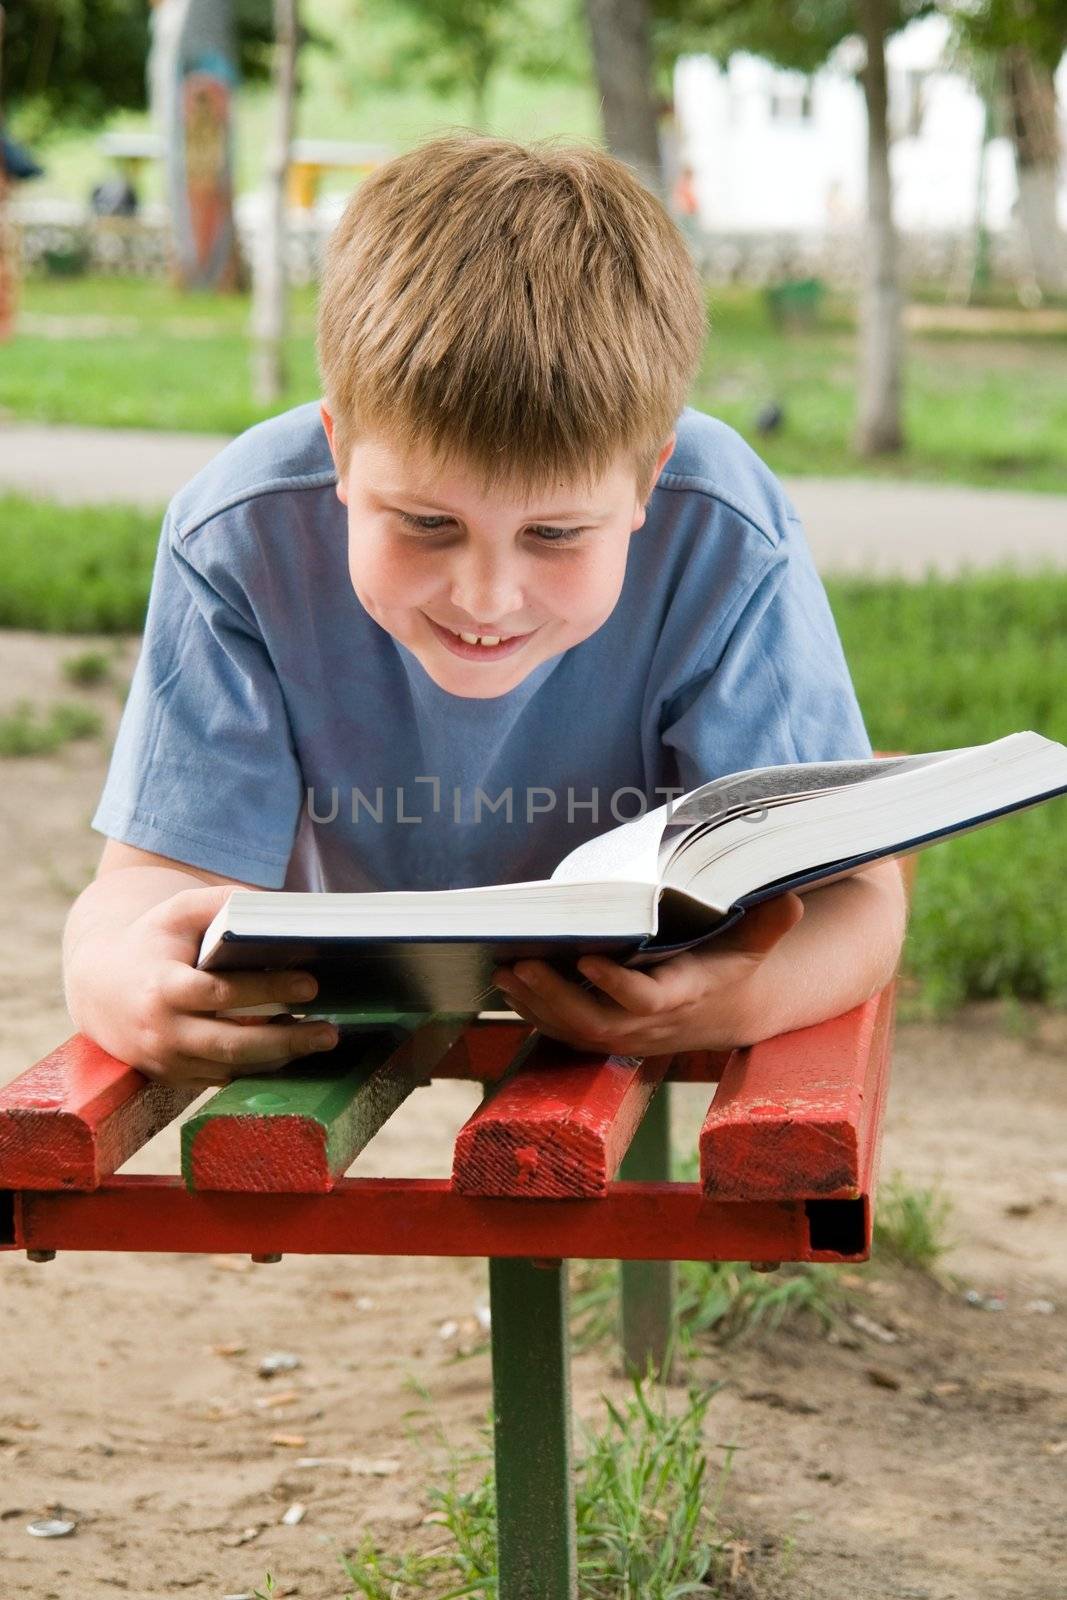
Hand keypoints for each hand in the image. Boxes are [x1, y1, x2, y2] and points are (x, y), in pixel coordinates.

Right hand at [66, 885, 339, 1090]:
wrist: (99, 987)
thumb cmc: (151, 942)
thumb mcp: (177, 912)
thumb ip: (220, 903)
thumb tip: (271, 906)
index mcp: (162, 988)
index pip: (221, 994)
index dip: (268, 989)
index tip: (310, 984)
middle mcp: (161, 1032)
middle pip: (232, 1043)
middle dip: (285, 1039)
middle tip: (329, 1031)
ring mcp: (166, 1061)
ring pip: (231, 1067)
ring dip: (278, 1057)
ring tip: (319, 1040)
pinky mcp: (172, 1078)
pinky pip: (222, 1078)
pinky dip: (258, 1068)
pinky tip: (290, 1051)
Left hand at [492, 893, 803, 1056]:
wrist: (726, 1010)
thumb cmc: (731, 962)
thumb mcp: (755, 942)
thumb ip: (769, 923)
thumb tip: (791, 898)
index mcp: (685, 996)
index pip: (646, 1000)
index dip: (615, 985)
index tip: (586, 957)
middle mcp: (652, 1025)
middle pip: (596, 1022)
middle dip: (555, 996)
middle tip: (521, 963)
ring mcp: (626, 1034)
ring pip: (574, 1032)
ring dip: (536, 1005)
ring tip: (504, 970)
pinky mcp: (606, 1036)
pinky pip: (564, 1033)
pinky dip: (534, 1013)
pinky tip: (509, 986)